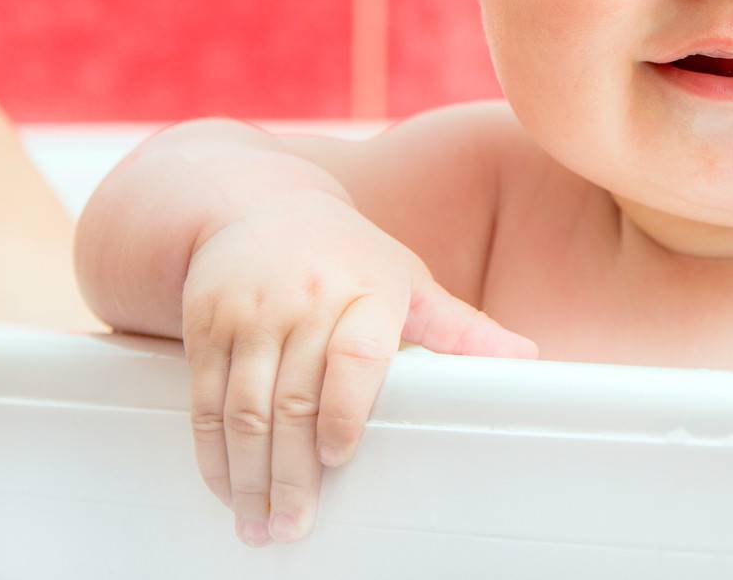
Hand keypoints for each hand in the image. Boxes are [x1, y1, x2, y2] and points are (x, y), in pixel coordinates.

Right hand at [181, 189, 536, 546]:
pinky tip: (227, 488)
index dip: (344, 408)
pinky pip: (206, 398)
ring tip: (260, 524)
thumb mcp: (408, 280)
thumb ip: (460, 328)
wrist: (258, 206)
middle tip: (296, 526)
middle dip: (292, 472)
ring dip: (249, 476)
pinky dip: (213, 452)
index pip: (354, 353)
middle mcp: (306, 299)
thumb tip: (526, 358)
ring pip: (245, 407)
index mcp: (367, 289)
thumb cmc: (348, 254)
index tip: (338, 456)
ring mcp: (252, 312)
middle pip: (294, 398)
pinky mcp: (207, 324)